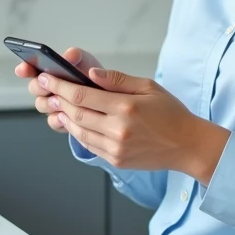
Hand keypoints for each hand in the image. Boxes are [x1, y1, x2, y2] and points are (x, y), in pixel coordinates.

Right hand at [14, 46, 102, 133]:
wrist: (105, 96)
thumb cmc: (90, 76)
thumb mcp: (85, 61)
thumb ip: (76, 56)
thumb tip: (69, 55)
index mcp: (49, 71)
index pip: (30, 68)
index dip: (24, 68)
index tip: (23, 69)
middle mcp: (47, 88)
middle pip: (33, 87)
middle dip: (39, 86)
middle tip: (46, 84)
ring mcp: (52, 104)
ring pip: (41, 105)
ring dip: (48, 102)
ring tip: (59, 100)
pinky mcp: (60, 120)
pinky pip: (53, 121)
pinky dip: (58, 118)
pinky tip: (65, 115)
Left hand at [37, 68, 230, 184]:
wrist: (187, 145)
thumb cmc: (171, 113)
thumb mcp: (148, 87)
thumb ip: (117, 80)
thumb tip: (90, 74)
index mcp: (126, 107)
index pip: (82, 95)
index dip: (60, 86)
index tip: (47, 78)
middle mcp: (118, 129)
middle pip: (76, 113)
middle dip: (58, 100)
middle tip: (48, 90)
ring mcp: (115, 148)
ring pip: (78, 131)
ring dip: (65, 117)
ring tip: (58, 105)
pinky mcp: (116, 160)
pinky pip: (89, 144)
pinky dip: (78, 132)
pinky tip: (75, 122)